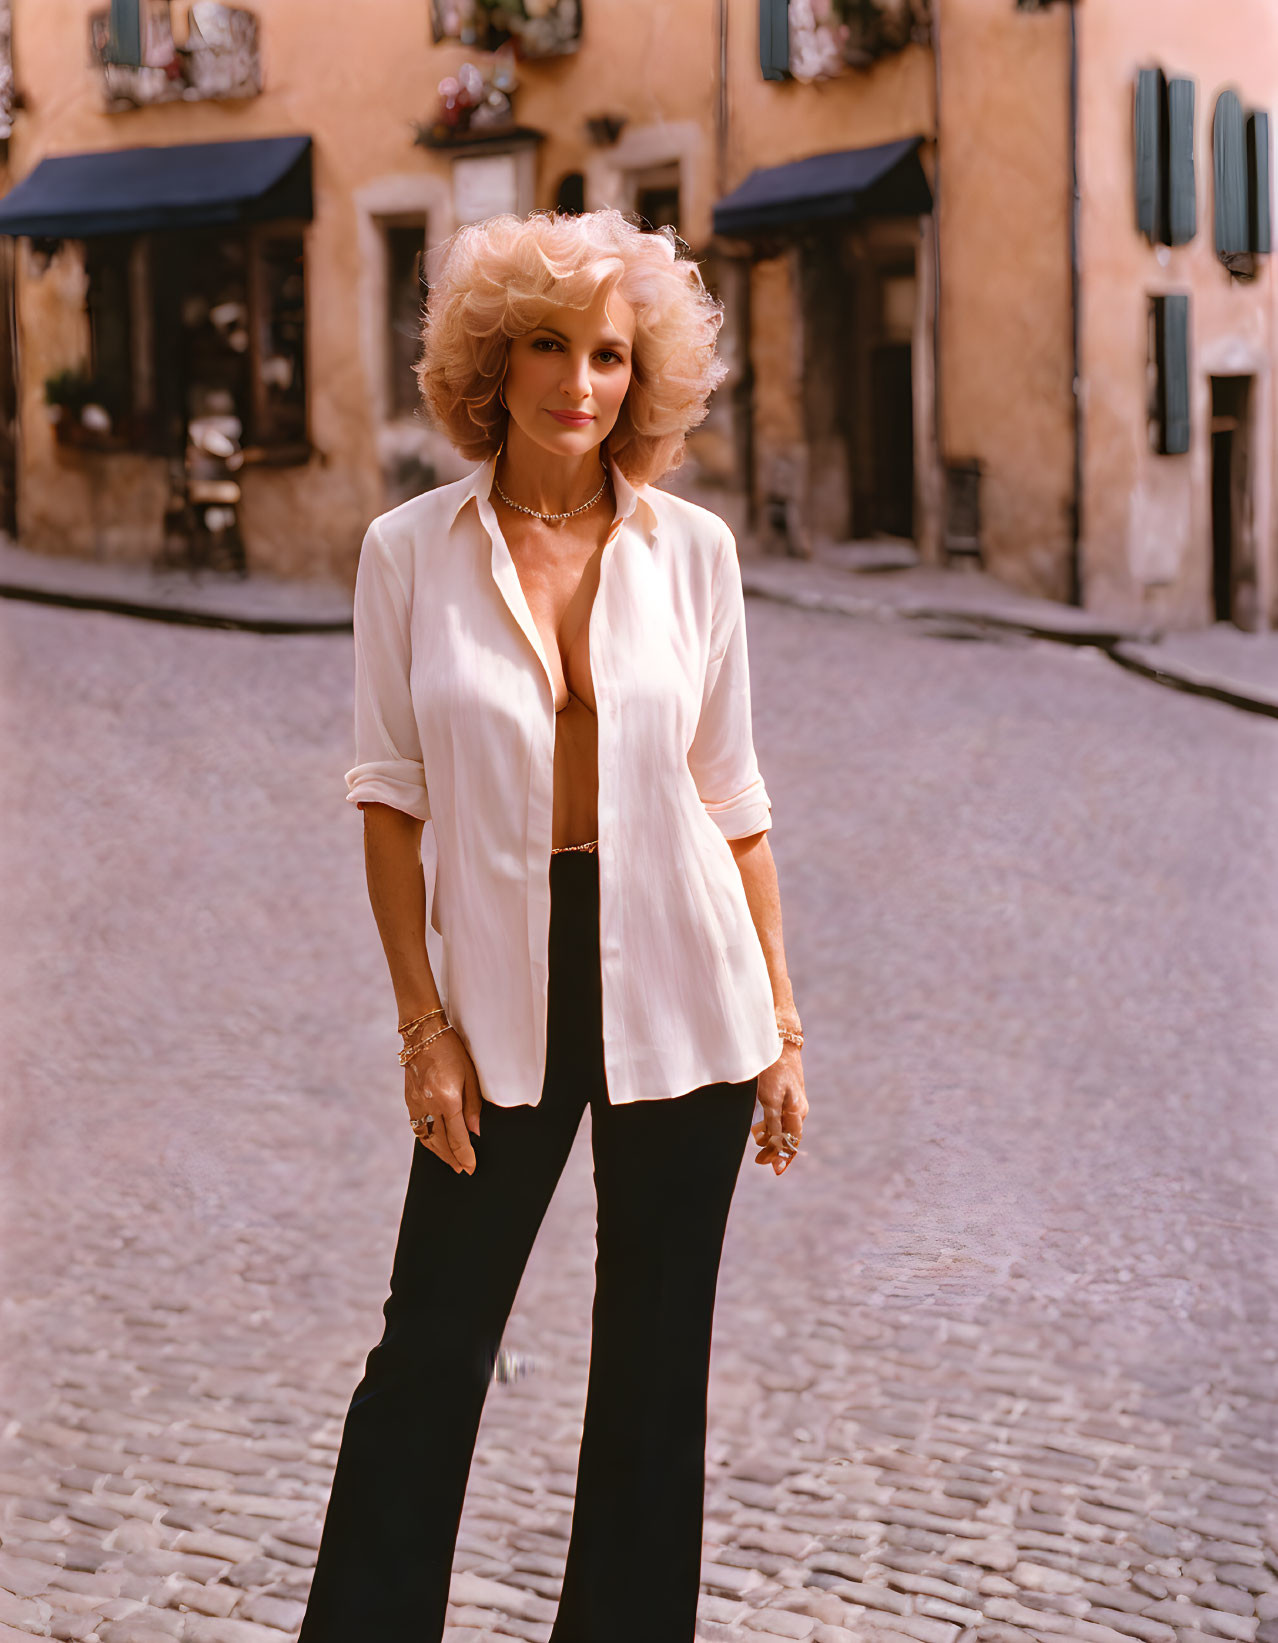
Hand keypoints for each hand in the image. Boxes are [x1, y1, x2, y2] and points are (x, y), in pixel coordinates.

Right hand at [404, 1028, 482, 1174]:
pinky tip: (434, 1143)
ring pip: (426, 1138)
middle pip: (440, 1143)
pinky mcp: (408, 1100)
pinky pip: (416, 1127)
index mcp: (448, 1100)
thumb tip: (475, 1132)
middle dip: (452, 1159)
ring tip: (450, 1161)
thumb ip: (473, 1107)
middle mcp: (429, 1106)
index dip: (465, 1155)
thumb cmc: (452, 1050)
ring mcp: (416, 1104)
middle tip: (462, 1169)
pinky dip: (427, 1139)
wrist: (423, 1034)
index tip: (471, 1167)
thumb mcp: (470, 1076)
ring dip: (438, 1153)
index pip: (457, 1137)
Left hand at [752, 1042, 806, 1175]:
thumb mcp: (770, 1099)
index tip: (775, 1171)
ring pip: (784, 1127)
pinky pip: (781, 1117)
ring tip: (756, 1140)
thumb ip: (773, 1123)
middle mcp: (799, 1109)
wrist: (779, 1041)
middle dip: (775, 1150)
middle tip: (758, 1160)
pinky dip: (770, 1126)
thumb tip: (775, 1147)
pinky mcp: (787, 1094)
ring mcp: (794, 1102)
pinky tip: (759, 1127)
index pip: (793, 1143)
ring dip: (771, 1138)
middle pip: (788, 1137)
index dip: (783, 1158)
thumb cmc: (773, 1070)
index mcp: (797, 1112)